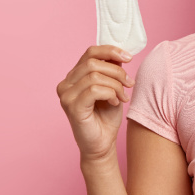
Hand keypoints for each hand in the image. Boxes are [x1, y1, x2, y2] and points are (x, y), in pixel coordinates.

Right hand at [56, 45, 135, 162]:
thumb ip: (111, 71)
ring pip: (95, 76)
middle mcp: (66, 84)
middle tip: (129, 84)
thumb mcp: (112, 88)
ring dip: (116, 85)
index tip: (129, 57)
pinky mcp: (71, 107)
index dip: (110, 51)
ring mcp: (66, 95)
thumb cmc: (106, 117)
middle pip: (93, 62)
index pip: (90, 52)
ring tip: (123, 97)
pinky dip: (110, 93)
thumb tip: (119, 54)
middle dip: (117, 72)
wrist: (102, 144)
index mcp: (74, 76)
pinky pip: (94, 89)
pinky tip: (115, 102)